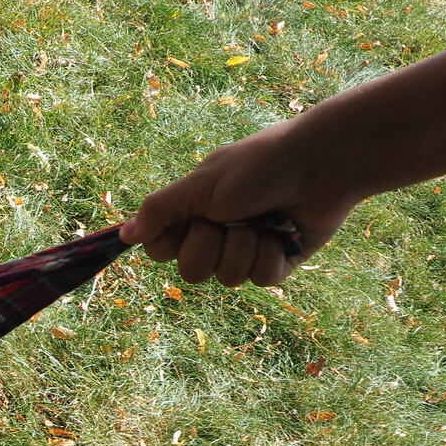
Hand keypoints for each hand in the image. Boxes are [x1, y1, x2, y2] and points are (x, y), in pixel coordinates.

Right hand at [120, 118, 360, 286]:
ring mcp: (246, 250)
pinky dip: (272, 257)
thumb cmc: (259, 165)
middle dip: (211, 245)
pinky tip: (285, 234)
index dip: (173, 244)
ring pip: (228, 278)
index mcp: (194, 213)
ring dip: (245, 247)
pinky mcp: (277, 263)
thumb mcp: (201, 184)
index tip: (190, 221)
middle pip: (192, 272)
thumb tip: (123, 235)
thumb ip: (160, 210)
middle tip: (231, 217)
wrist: (321, 164)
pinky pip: (260, 280)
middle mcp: (217, 234)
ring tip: (264, 220)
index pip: (161, 252)